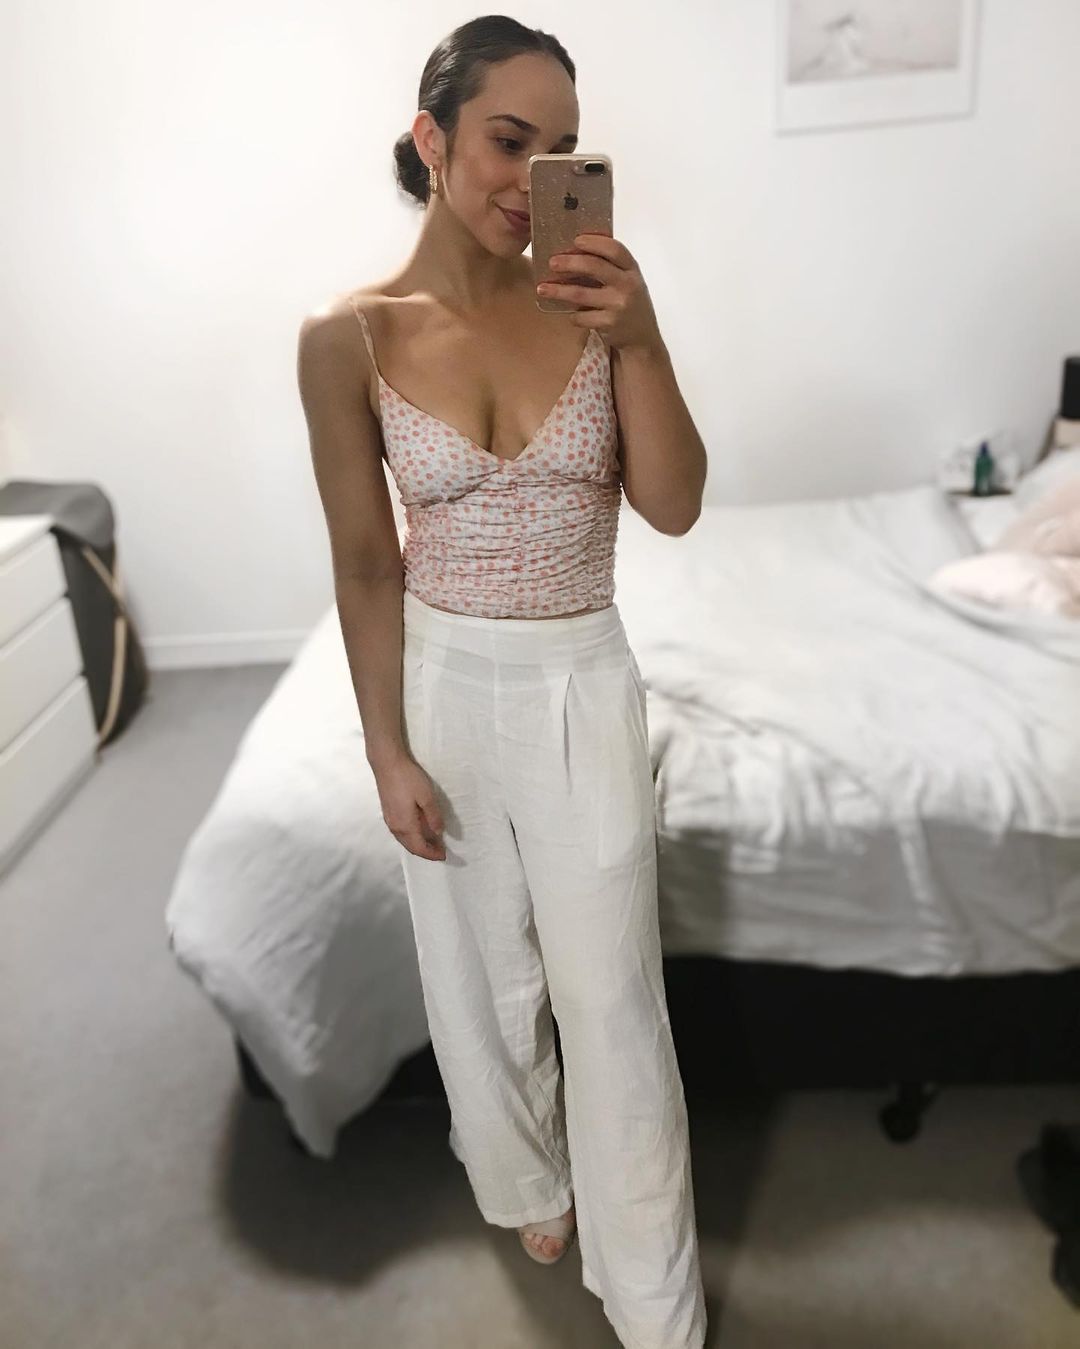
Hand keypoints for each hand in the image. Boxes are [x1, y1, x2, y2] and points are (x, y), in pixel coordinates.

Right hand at [374, 751, 446, 860]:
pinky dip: (412, 837)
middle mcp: (395, 827)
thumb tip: (439, 833)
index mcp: (405, 825)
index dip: (432, 854)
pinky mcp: (388, 813)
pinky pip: (401, 833)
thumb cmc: (409, 779)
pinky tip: (419, 831)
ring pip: (405, 841)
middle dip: (426, 852)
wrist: (387, 764)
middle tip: (440, 851)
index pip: (420, 848)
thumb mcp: (427, 796)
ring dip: (418, 845)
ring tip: (433, 842)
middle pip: (411, 847)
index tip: (444, 855)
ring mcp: (389, 821)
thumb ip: (433, 817)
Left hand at [537, 233, 663, 354]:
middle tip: (552, 262)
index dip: (594, 242)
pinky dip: (572, 315)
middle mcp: (627, 285)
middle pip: (593, 266)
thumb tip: (574, 250)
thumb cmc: (629, 301)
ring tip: (542, 288)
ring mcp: (618, 305)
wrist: (642, 336)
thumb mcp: (626, 280)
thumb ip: (610, 266)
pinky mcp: (609, 324)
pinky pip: (581, 317)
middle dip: (569, 263)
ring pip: (580, 294)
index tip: (575, 240)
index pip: (614, 249)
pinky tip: (568, 313)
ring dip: (558, 291)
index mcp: (632, 269)